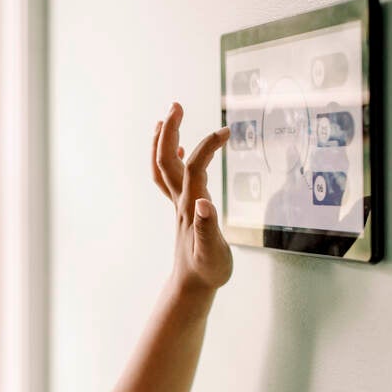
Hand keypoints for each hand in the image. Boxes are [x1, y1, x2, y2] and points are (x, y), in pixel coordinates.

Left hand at [152, 102, 232, 291]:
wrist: (191, 286)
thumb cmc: (207, 271)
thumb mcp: (212, 252)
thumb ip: (208, 228)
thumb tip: (203, 203)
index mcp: (191, 207)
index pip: (195, 167)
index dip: (208, 146)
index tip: (227, 131)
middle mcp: (180, 201)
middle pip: (167, 160)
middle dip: (169, 131)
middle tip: (176, 105)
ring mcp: (179, 204)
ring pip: (164, 168)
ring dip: (164, 141)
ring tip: (167, 118)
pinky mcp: (182, 209)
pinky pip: (171, 179)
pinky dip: (173, 160)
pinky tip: (181, 152)